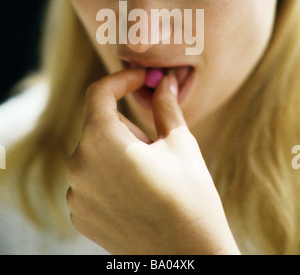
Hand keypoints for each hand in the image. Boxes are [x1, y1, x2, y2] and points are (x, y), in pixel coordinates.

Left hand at [66, 68, 239, 254]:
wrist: (188, 260)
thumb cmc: (189, 199)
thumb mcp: (180, 144)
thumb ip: (165, 105)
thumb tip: (166, 80)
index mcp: (100, 141)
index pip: (99, 93)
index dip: (122, 80)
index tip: (141, 79)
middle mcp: (78, 166)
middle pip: (99, 124)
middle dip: (126, 125)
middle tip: (156, 143)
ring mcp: (76, 194)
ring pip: (95, 152)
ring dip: (118, 151)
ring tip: (150, 175)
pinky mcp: (80, 214)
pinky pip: (91, 179)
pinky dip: (110, 176)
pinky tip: (137, 194)